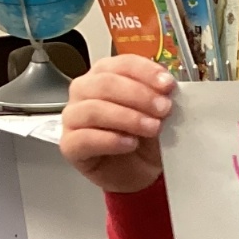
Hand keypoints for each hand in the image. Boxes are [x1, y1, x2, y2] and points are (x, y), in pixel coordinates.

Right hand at [59, 55, 175, 193]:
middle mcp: (85, 91)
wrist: (141, 174)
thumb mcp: (158, 116)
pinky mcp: (70, 145)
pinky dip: (111, 140)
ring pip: (93, 109)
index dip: (145, 72)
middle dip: (139, 95)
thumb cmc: (144, 140)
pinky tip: (130, 144)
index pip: (121, 64)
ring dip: (128, 118)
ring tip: (152, 128)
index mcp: (105, 75)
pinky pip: (85, 138)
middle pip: (105, 83)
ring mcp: (74, 118)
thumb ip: (159, 99)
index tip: (168, 84)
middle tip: (164, 109)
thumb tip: (168, 88)